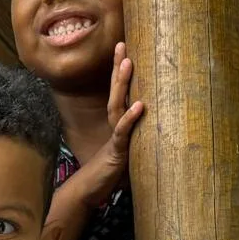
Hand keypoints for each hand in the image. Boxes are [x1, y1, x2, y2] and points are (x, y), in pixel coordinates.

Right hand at [70, 43, 143, 209]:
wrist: (88, 194)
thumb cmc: (108, 174)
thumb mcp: (126, 152)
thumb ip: (134, 139)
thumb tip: (149, 124)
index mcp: (117, 124)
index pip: (118, 93)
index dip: (120, 73)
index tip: (124, 50)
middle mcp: (114, 126)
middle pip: (115, 92)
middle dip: (118, 69)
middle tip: (122, 45)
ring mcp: (115, 138)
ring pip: (116, 106)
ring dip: (121, 85)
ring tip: (127, 64)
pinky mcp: (117, 152)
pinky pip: (123, 133)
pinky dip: (131, 119)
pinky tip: (140, 106)